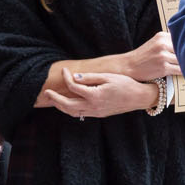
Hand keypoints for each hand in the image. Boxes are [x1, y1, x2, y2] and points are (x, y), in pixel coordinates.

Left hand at [40, 55, 168, 115]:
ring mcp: (96, 112)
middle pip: (68, 105)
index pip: (73, 87)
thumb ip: (90, 77)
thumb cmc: (125, 84)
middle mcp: (93, 107)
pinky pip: (80, 114)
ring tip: (53, 99)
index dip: (66, 78)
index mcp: (95, 95)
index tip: (65, 70)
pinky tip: (67, 103)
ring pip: (73, 112)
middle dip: (55, 99)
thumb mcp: (108, 76)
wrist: (138, 98)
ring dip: (61, 106)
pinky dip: (70, 109)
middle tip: (46, 92)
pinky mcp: (99, 114)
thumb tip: (75, 78)